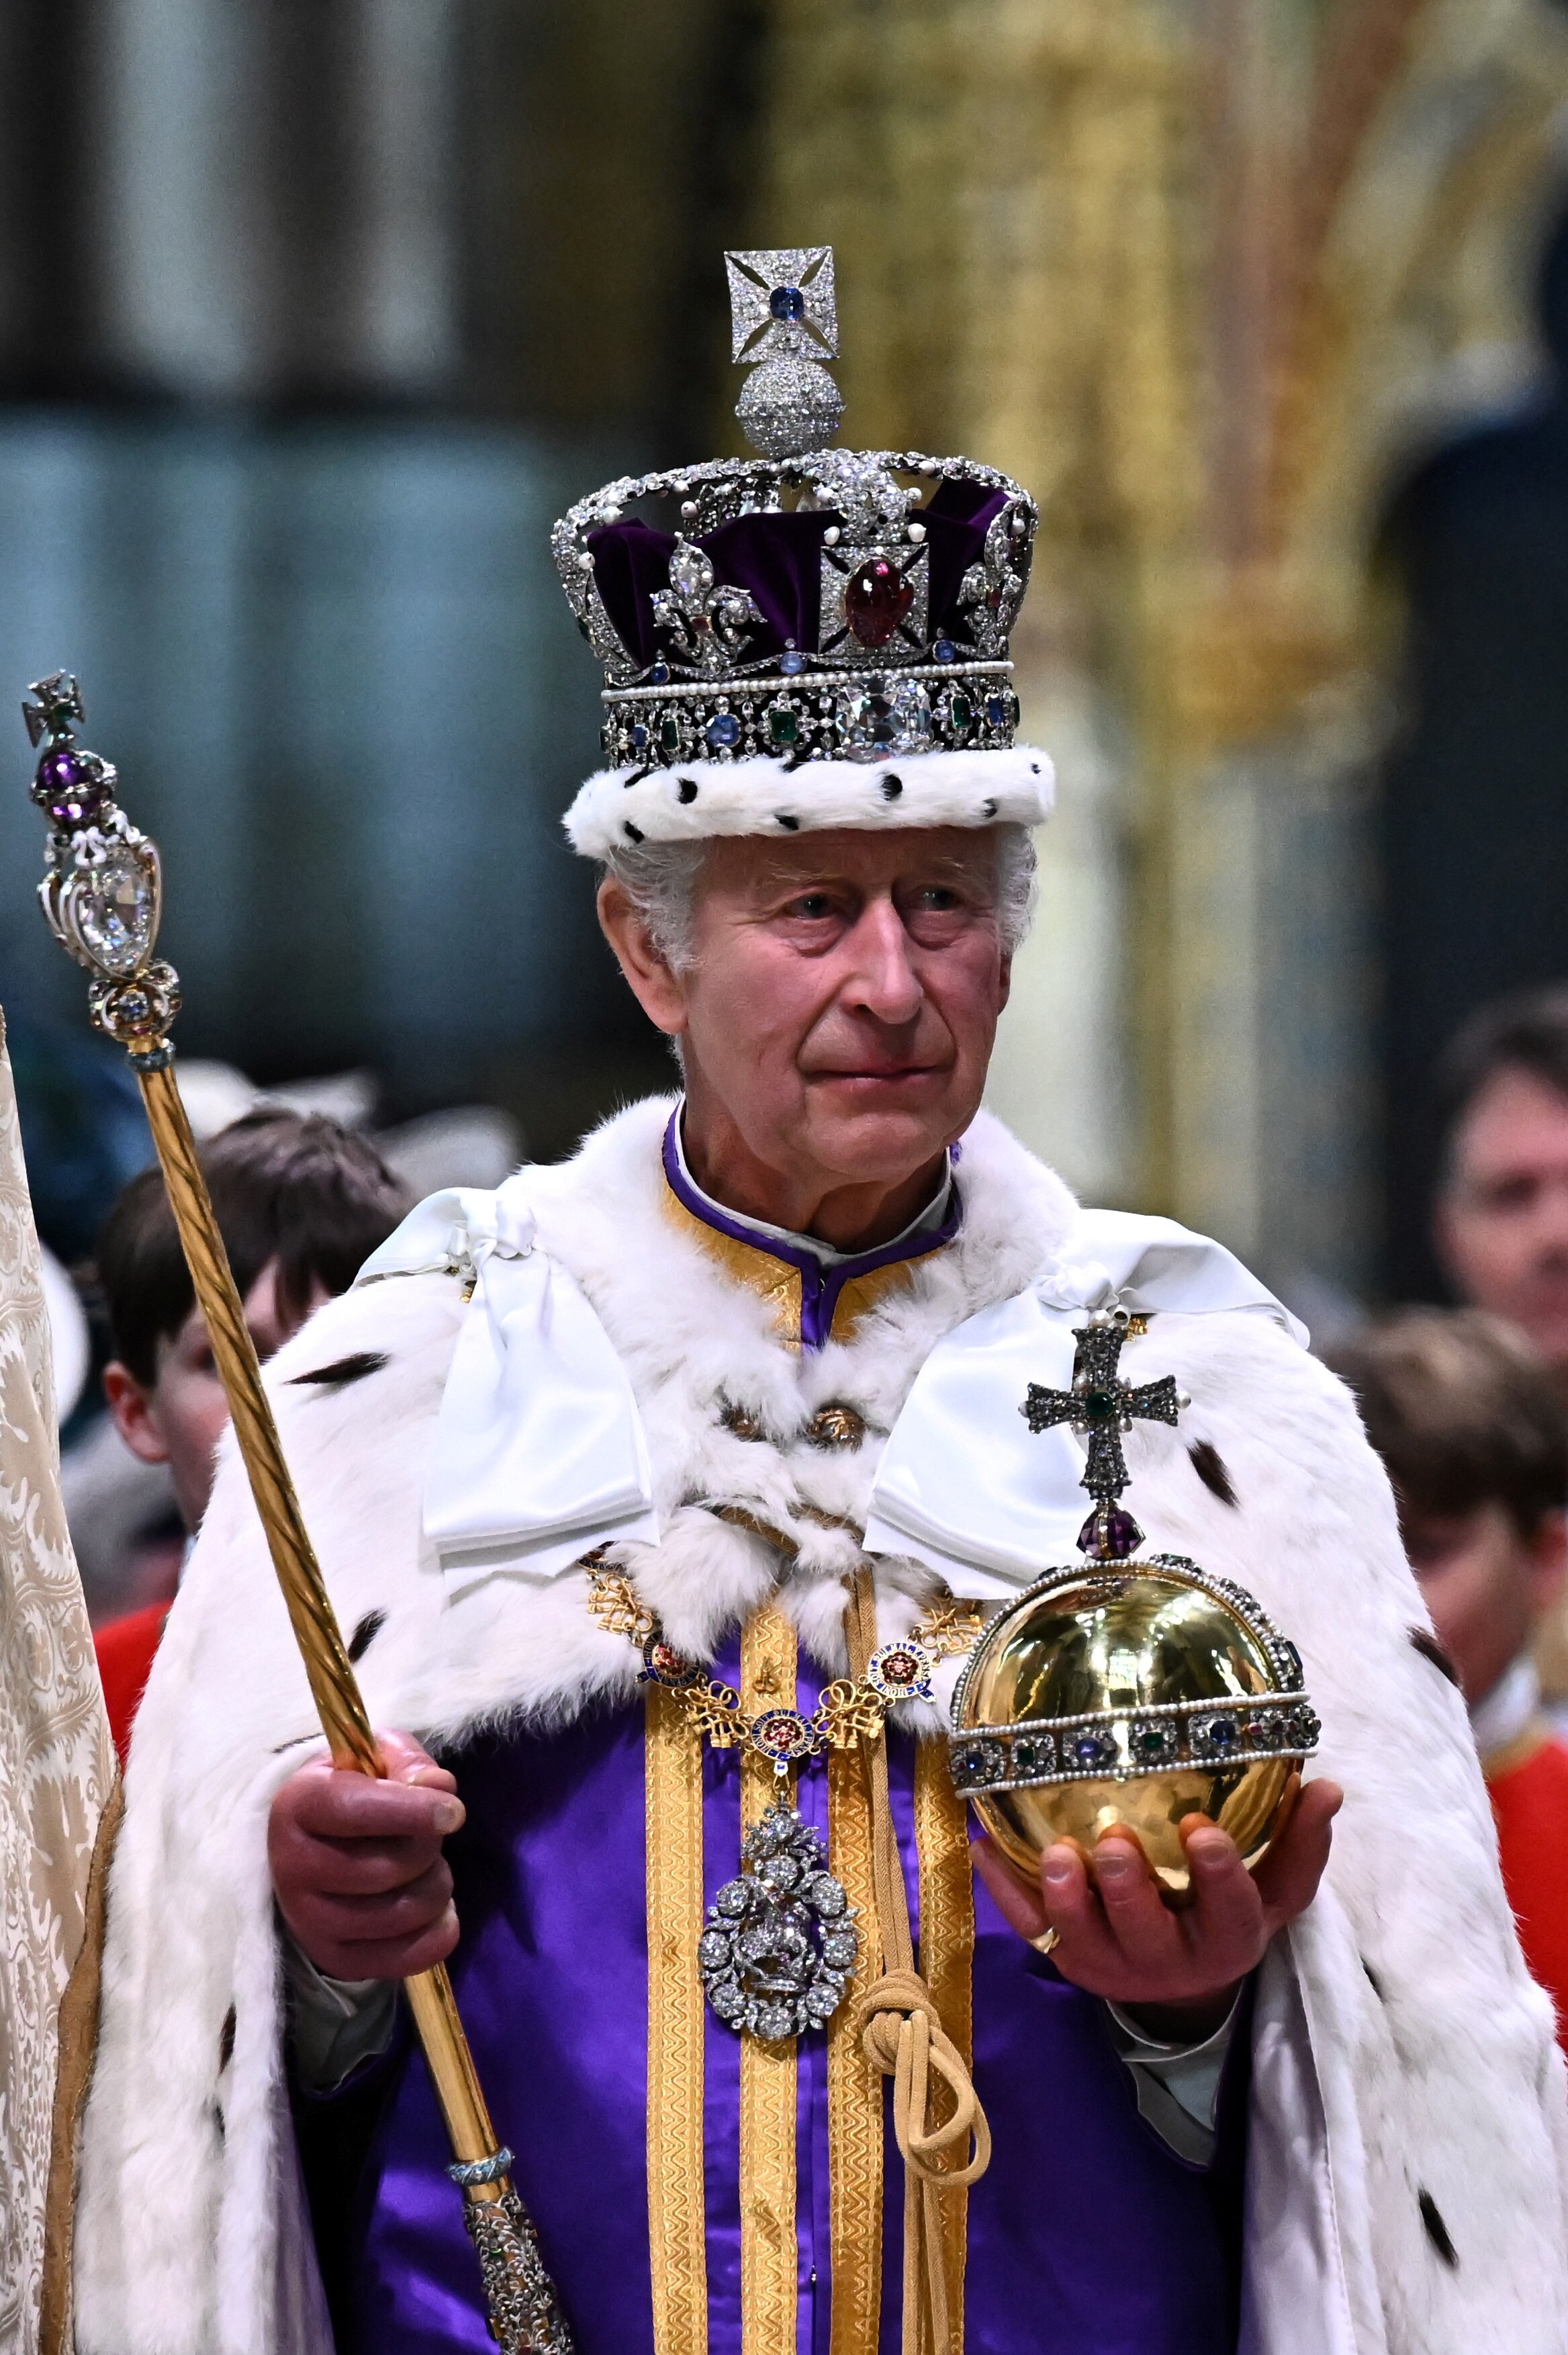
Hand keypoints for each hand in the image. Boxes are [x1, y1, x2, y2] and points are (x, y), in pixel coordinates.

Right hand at [268, 1730, 464, 1980]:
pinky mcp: (334, 1958)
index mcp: (297, 1805)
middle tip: (428, 1835)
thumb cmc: (353, 1791)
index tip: (453, 1812)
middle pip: (387, 1868)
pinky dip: (440, 1931)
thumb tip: (438, 1787)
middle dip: (428, 1847)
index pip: (354, 1811)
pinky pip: (408, 1957)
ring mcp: (308, 1921)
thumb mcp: (376, 1758)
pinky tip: (437, 1908)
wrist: (314, 1844)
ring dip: (436, 1884)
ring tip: (425, 1867)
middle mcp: (292, 1867)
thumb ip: (409, 1764)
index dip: (411, 1811)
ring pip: (403, 1912)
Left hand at [971, 1775, 1341, 2039]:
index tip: (1203, 1829)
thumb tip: (1325, 1784)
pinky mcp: (1065, 1962)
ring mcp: (1111, 1966)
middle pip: (1146, 1933)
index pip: (1230, 1913)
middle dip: (1127, 1889)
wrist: (1185, 1979)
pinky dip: (1003, 1892)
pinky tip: (984, 1846)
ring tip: (1053, 1853)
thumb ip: (1300, 1839)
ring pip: (1082, 1940)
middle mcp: (1168, 1962)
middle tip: (1113, 1841)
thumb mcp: (1276, 1887)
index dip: (1218, 1876)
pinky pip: (1028, 1930)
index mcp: (1227, 1939)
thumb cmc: (1230, 1912)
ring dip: (1064, 1898)